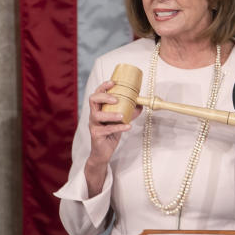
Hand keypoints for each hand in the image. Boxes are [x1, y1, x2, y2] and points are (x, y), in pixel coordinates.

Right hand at [84, 80, 141, 195]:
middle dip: (105, 97)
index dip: (103, 86)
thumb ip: (129, 112)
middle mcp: (93, 115)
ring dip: (111, 114)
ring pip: (97, 115)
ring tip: (122, 115)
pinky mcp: (96, 135)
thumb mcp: (121, 120)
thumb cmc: (110, 133)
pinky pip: (106, 130)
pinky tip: (128, 126)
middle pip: (93, 100)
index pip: (97, 94)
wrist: (103, 152)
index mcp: (99, 109)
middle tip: (117, 99)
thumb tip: (141, 103)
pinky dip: (118, 127)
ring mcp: (93, 125)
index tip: (113, 82)